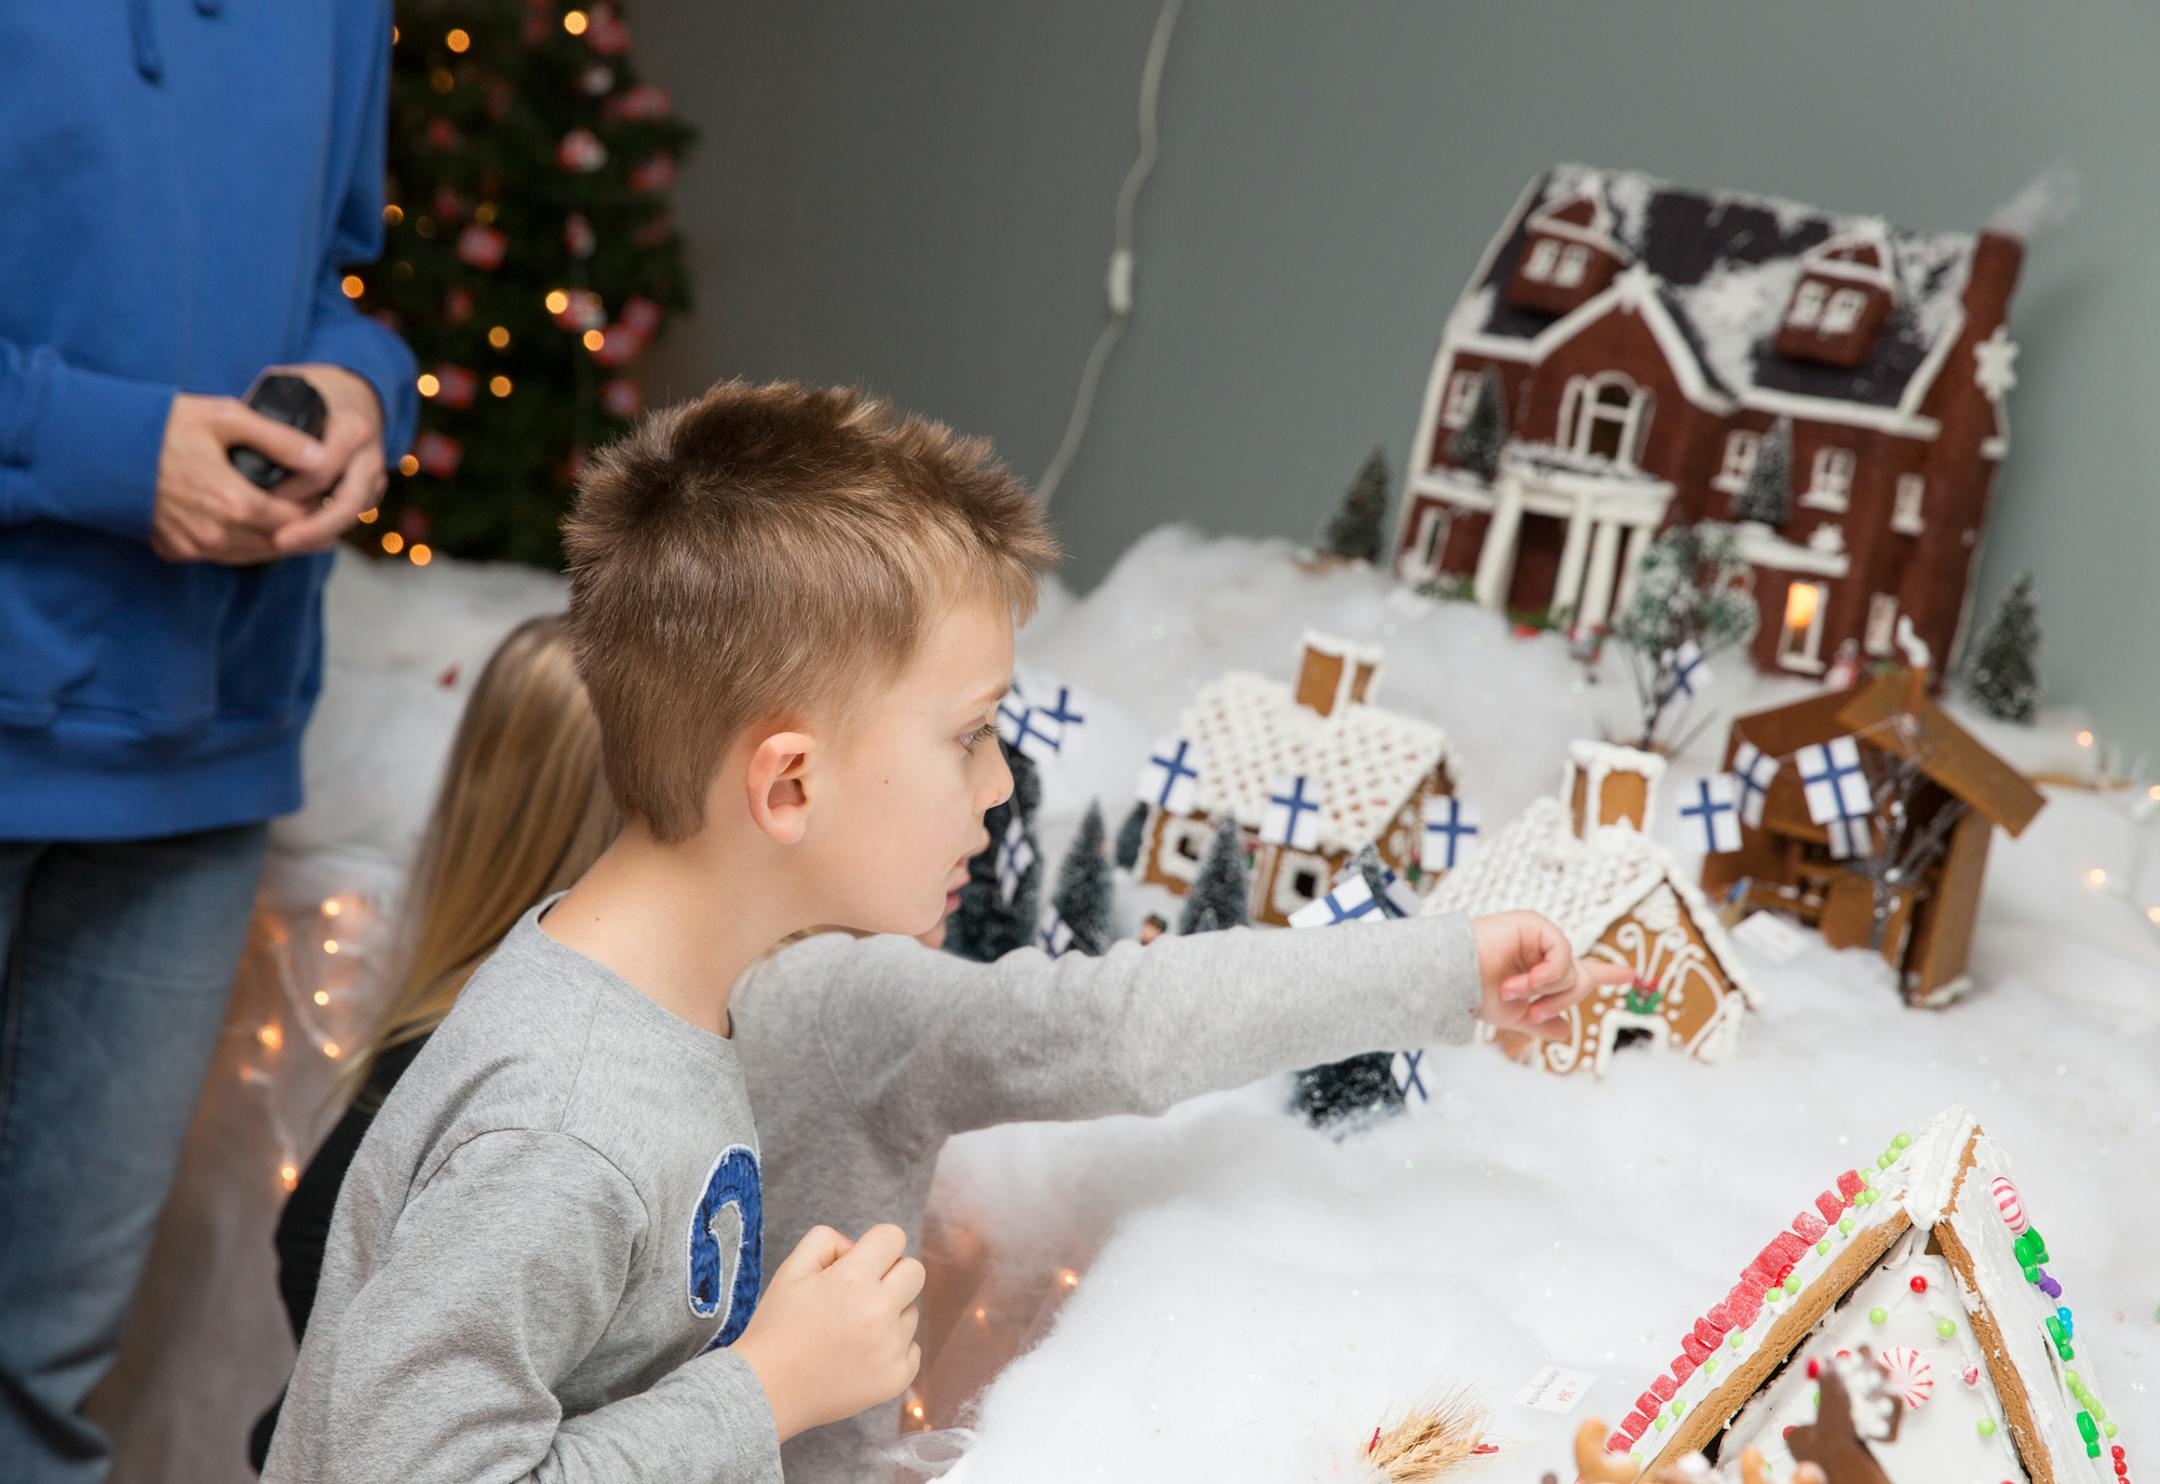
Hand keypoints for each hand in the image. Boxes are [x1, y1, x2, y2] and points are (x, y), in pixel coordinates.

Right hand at [151, 392, 329, 563]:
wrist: (99, 447)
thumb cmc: (161, 425)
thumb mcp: (223, 416)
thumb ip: (277, 438)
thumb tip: (320, 456)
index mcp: (234, 502)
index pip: (298, 520)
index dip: (321, 510)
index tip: (334, 497)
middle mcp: (216, 533)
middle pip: (280, 544)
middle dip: (308, 531)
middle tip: (329, 516)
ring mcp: (193, 545)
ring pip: (253, 555)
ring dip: (279, 542)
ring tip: (302, 525)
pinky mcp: (174, 550)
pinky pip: (223, 556)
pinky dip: (246, 546)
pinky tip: (259, 529)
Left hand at [265, 363, 387, 554]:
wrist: (356, 391)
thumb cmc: (314, 388)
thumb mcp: (287, 385)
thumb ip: (264, 411)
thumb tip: (229, 445)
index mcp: (351, 427)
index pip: (322, 469)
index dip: (290, 490)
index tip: (258, 501)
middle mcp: (370, 455)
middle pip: (347, 504)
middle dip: (312, 527)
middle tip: (278, 541)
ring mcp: (374, 475)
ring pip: (353, 517)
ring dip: (320, 535)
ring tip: (285, 546)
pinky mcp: (371, 490)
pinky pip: (352, 517)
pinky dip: (326, 530)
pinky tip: (298, 539)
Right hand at [733, 1223, 923, 1441]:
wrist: (766, 1392)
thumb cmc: (777, 1329)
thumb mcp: (791, 1270)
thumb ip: (827, 1241)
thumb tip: (858, 1245)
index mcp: (851, 1279)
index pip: (893, 1236)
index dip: (876, 1245)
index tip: (862, 1262)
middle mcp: (878, 1311)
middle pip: (915, 1271)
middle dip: (892, 1274)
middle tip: (862, 1294)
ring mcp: (891, 1348)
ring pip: (911, 1311)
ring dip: (890, 1315)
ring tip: (851, 1332)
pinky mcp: (897, 1377)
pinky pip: (912, 1348)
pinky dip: (892, 1349)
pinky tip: (860, 1356)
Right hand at [1470, 910, 1631, 1040]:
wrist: (1454, 977)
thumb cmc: (1475, 994)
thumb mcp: (1514, 1016)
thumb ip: (1543, 1023)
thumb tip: (1566, 1034)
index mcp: (1539, 973)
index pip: (1580, 974)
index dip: (1606, 975)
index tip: (1631, 975)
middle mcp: (1542, 953)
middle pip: (1579, 980)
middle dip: (1560, 1001)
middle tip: (1533, 1011)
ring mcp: (1540, 937)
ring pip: (1571, 972)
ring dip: (1546, 991)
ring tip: (1513, 992)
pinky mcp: (1535, 925)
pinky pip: (1561, 956)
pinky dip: (1546, 976)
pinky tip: (1523, 983)